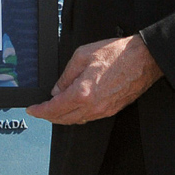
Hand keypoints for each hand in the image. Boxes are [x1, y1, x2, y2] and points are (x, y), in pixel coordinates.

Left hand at [26, 35, 161, 124]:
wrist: (143, 59)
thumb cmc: (116, 54)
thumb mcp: (82, 55)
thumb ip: (66, 75)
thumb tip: (57, 90)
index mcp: (83, 92)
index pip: (55, 108)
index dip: (40, 111)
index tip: (32, 110)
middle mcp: (93, 105)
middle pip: (65, 119)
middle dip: (49, 116)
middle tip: (40, 111)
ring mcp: (104, 110)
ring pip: (78, 120)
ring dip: (63, 117)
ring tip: (53, 108)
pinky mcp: (112, 109)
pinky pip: (90, 117)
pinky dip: (77, 115)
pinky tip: (73, 107)